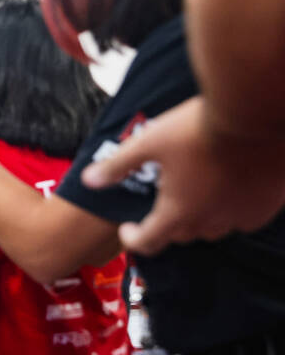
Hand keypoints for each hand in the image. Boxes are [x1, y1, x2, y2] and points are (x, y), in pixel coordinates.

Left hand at [81, 96, 284, 253]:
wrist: (256, 113)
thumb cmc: (199, 127)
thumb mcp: (149, 142)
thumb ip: (119, 164)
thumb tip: (88, 180)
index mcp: (177, 213)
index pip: (148, 242)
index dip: (133, 238)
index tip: (126, 228)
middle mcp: (210, 222)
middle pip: (181, 234)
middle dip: (165, 222)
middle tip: (160, 200)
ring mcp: (241, 216)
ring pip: (213, 228)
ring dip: (198, 217)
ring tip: (191, 194)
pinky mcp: (267, 205)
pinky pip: (243, 218)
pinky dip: (230, 210)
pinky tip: (226, 190)